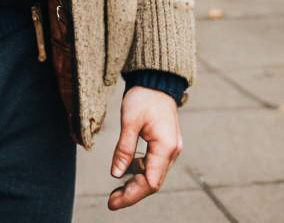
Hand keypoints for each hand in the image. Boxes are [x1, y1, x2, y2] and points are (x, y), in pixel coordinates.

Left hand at [107, 86, 182, 209]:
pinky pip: (153, 165)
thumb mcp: (130, 121)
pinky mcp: (165, 145)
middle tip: (111, 202)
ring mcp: (170, 149)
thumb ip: (124, 148)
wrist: (156, 81)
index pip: (150, 182)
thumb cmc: (143, 97)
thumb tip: (116, 174)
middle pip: (152, 182)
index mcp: (165, 147)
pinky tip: (125, 172)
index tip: (112, 202)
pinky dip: (139, 172)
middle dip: (132, 194)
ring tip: (115, 192)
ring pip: (153, 175)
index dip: (132, 195)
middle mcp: (172, 152)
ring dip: (135, 184)